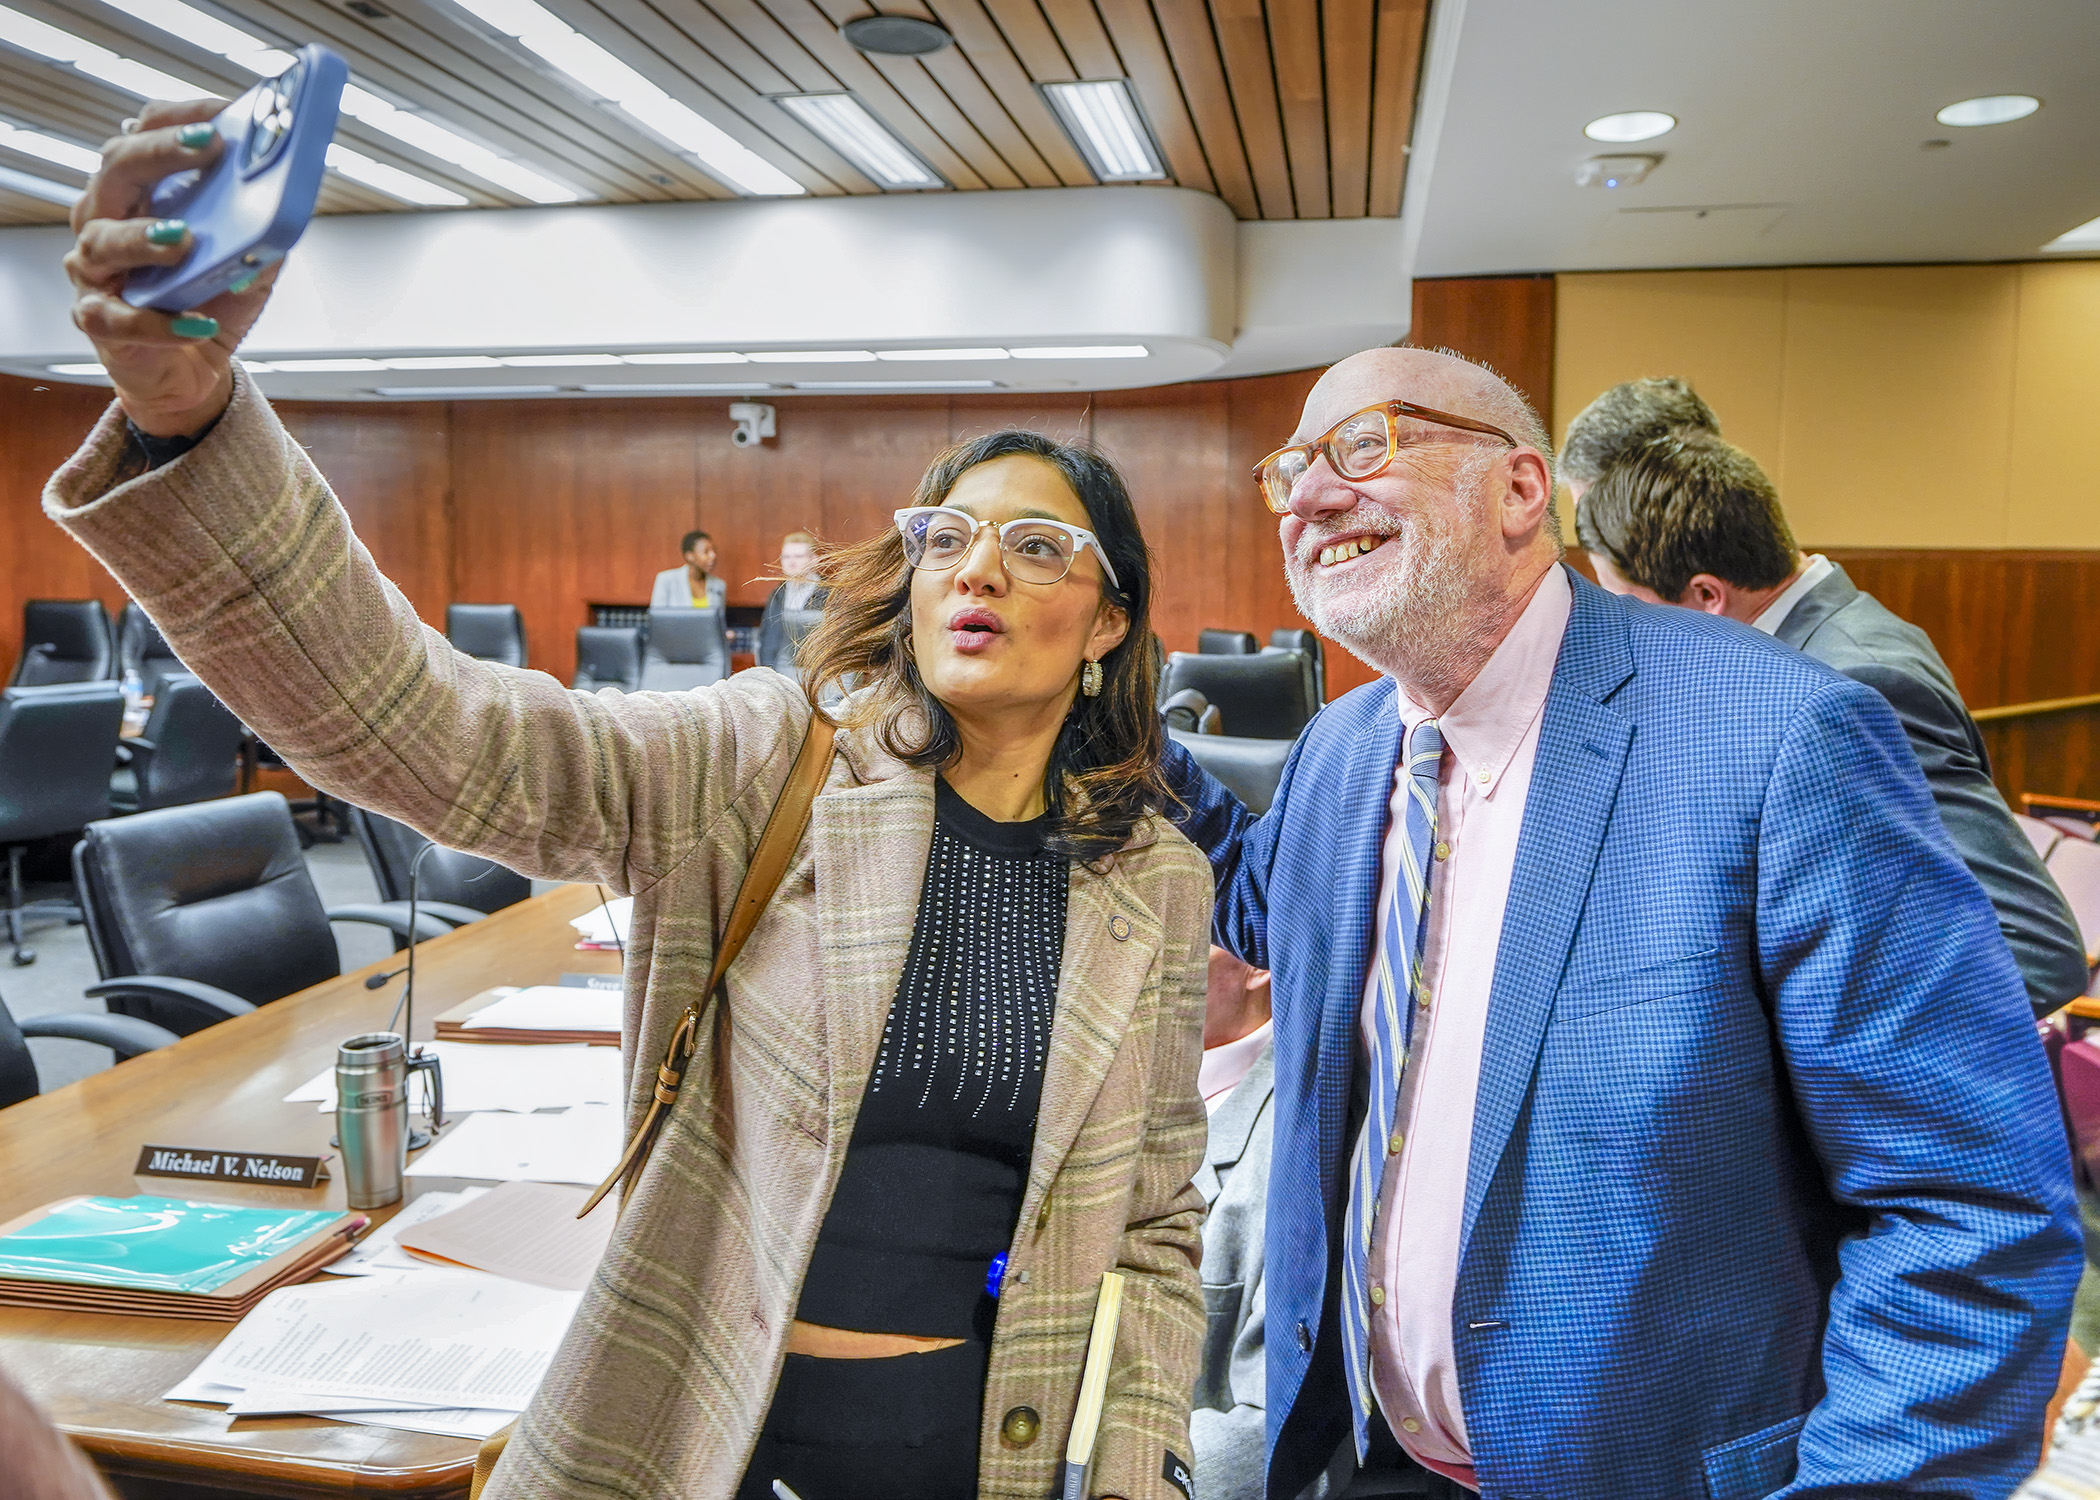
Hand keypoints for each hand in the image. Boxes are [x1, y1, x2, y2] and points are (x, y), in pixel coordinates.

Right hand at [65, 98, 281, 436]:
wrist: (188, 371)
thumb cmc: (207, 302)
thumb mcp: (247, 261)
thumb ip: (263, 230)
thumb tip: (290, 199)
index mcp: (139, 192)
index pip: (145, 134)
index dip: (181, 117)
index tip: (224, 112)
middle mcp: (107, 219)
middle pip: (118, 170)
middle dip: (162, 153)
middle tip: (208, 145)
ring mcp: (96, 270)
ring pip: (104, 240)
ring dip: (146, 236)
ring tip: (185, 238)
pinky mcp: (99, 322)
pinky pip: (119, 318)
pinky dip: (159, 322)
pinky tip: (196, 322)